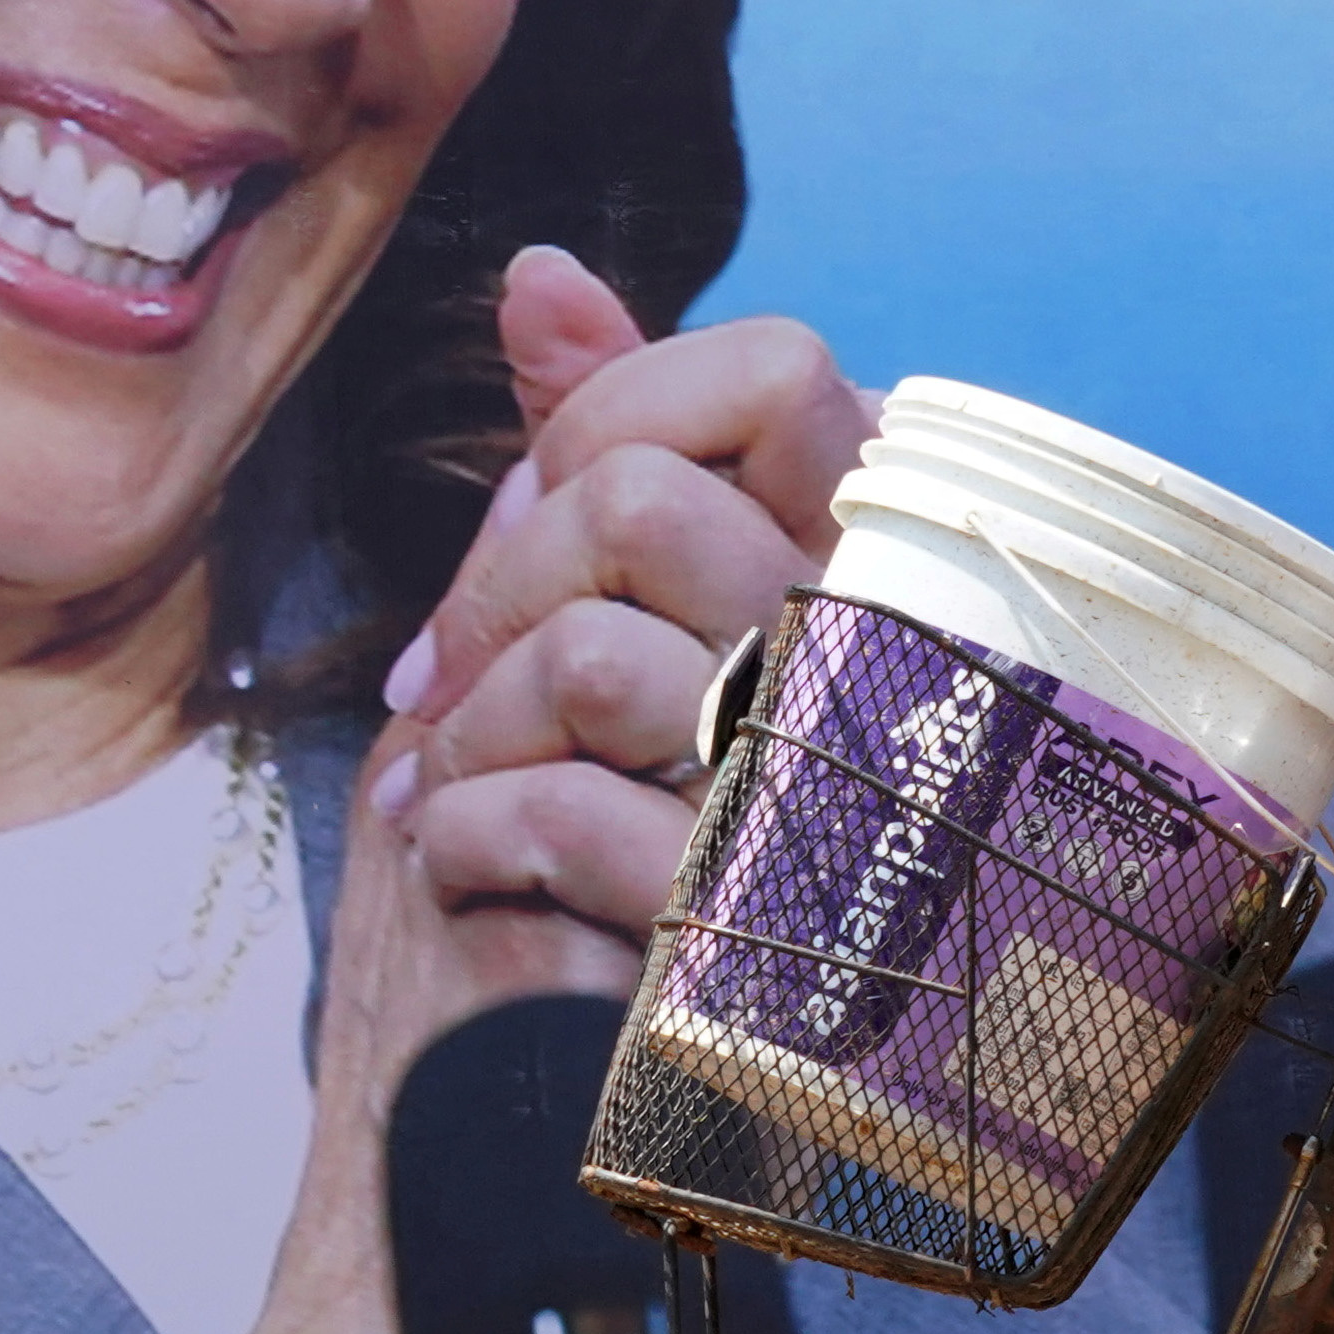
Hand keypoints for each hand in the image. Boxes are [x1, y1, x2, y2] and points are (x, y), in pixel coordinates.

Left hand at [378, 245, 866, 937]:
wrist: (812, 1058)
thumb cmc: (744, 782)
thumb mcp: (696, 587)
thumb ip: (635, 429)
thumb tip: (535, 274)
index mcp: (892, 548)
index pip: (770, 370)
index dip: (608, 419)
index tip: (539, 508)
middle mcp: (887, 648)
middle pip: (632, 502)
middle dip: (491, 589)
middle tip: (441, 685)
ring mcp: (836, 783)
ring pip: (589, 656)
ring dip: (469, 730)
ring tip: (448, 788)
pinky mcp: (764, 921)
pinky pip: (564, 818)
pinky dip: (469, 836)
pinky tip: (463, 862)